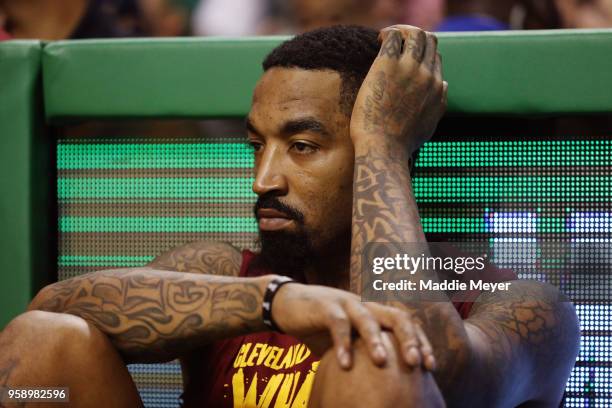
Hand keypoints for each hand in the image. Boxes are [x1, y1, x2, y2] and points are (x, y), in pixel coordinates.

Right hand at [272, 282, 435, 370]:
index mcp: (374, 313)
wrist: (286, 305)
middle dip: (409, 338)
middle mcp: (365, 305)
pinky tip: (344, 364)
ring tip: (381, 362)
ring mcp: (346, 303)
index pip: (406, 324)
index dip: (421, 342)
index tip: (430, 366)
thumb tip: (378, 388)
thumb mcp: (346, 342)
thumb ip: (361, 356)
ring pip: (368, 318)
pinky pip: (338, 324)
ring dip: (376, 340)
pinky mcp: (325, 307)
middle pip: (396, 316)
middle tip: (415, 362)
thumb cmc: (320, 327)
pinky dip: (342, 343)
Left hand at [350, 25, 446, 153]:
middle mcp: (428, 76)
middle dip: (413, 38)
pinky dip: (388, 33)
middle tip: (395, 45)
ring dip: (402, 31)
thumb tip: (444, 86)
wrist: (384, 149)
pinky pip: (394, 36)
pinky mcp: (389, 65)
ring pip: (415, 34)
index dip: (421, 55)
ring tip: (385, 39)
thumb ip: (438, 104)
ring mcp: (410, 69)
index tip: (405, 59)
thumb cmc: (400, 143)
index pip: (435, 59)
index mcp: (437, 89)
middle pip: (429, 41)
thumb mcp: (429, 125)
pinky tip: (378, 40)